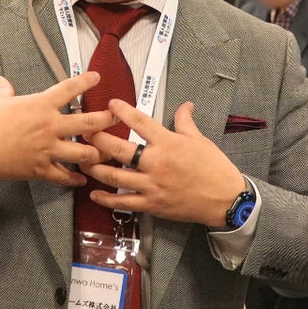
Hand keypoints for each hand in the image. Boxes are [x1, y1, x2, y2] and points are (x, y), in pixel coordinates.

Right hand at [0, 71, 115, 186]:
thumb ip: (3, 90)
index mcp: (41, 105)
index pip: (70, 89)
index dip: (86, 81)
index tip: (97, 77)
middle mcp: (50, 126)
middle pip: (89, 123)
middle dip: (108, 120)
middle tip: (117, 118)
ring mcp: (48, 149)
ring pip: (84, 153)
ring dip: (98, 154)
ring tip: (106, 153)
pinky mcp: (41, 168)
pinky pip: (64, 176)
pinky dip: (75, 179)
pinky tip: (82, 180)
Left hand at [81, 100, 246, 227]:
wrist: (225, 199)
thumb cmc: (214, 168)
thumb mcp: (200, 140)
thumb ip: (186, 122)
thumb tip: (185, 105)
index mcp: (168, 143)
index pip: (139, 122)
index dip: (122, 111)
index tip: (110, 104)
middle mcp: (155, 163)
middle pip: (118, 149)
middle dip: (97, 139)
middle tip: (84, 131)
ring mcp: (151, 185)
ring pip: (114, 176)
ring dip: (95, 168)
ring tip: (82, 160)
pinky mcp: (151, 204)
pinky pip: (123, 202)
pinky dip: (106, 199)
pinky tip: (94, 193)